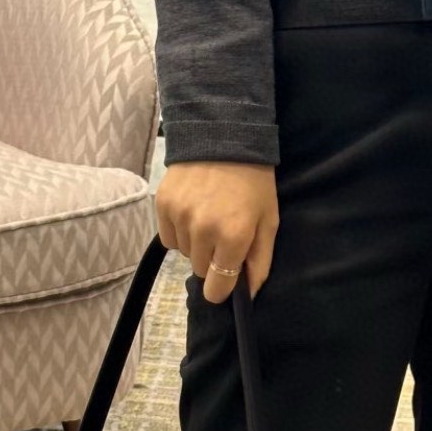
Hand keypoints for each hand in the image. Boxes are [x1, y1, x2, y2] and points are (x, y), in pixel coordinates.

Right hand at [156, 162, 279, 304]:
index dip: (222, 289)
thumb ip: (260, 261)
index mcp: (233, 237)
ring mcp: (180, 217)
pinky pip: (168, 238)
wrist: (223, 137)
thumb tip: (249, 294)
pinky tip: (192, 213)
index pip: (217, 287)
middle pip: (200, 270)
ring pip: (184, 253)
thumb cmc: (253, 182)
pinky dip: (179, 233)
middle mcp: (203, 231)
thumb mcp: (268, 221)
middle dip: (212, 260)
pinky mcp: (163, 206)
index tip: (226, 280)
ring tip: (208, 218)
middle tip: (223, 235)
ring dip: (195, 245)